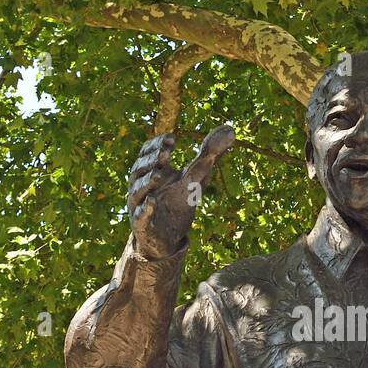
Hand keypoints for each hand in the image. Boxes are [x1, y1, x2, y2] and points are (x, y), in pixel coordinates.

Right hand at [127, 124, 234, 259]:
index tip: (173, 139)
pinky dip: (145, 209)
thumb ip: (209, 155)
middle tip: (165, 154)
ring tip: (159, 174)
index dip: (158, 144)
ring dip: (147, 182)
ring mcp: (139, 205)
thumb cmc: (178, 202)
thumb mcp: (196, 178)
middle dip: (152, 160)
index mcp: (152, 170)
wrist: (168, 238)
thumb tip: (230, 129)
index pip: (148, 152)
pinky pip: (140, 216)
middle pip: (139, 169)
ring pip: (137, 190)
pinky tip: (152, 202)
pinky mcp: (143, 225)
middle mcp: (141, 185)